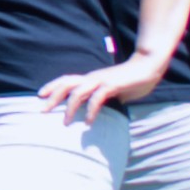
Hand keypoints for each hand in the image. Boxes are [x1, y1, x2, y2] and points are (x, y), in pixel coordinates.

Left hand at [35, 54, 165, 123]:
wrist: (149, 67)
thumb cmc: (132, 80)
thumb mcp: (114, 91)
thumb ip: (104, 99)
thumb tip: (99, 112)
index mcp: (91, 78)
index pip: (67, 80)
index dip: (53, 86)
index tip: (40, 95)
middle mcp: (92, 78)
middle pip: (66, 83)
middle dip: (53, 96)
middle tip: (42, 110)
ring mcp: (101, 80)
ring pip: (78, 92)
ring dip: (69, 107)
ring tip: (65, 122)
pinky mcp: (112, 85)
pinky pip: (97, 98)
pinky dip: (90, 110)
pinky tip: (88, 122)